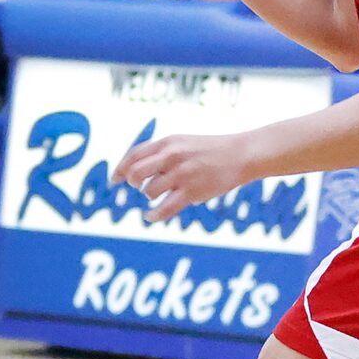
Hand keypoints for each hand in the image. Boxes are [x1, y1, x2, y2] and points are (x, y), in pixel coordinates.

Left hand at [115, 132, 254, 224]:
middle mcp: (172, 156)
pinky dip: (153, 215)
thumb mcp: (184, 143)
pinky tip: (150, 216)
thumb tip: (134, 172)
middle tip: (138, 188)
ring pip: (150, 192)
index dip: (120, 169)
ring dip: (150, 196)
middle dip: (133, 183)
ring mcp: (183, 174)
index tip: (115, 180)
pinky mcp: (193, 191)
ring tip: (161, 195)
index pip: (134, 155)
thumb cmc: (212, 149)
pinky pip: (164, 208)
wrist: (243, 154)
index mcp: (168, 142)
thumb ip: (161, 153)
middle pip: (136, 173)